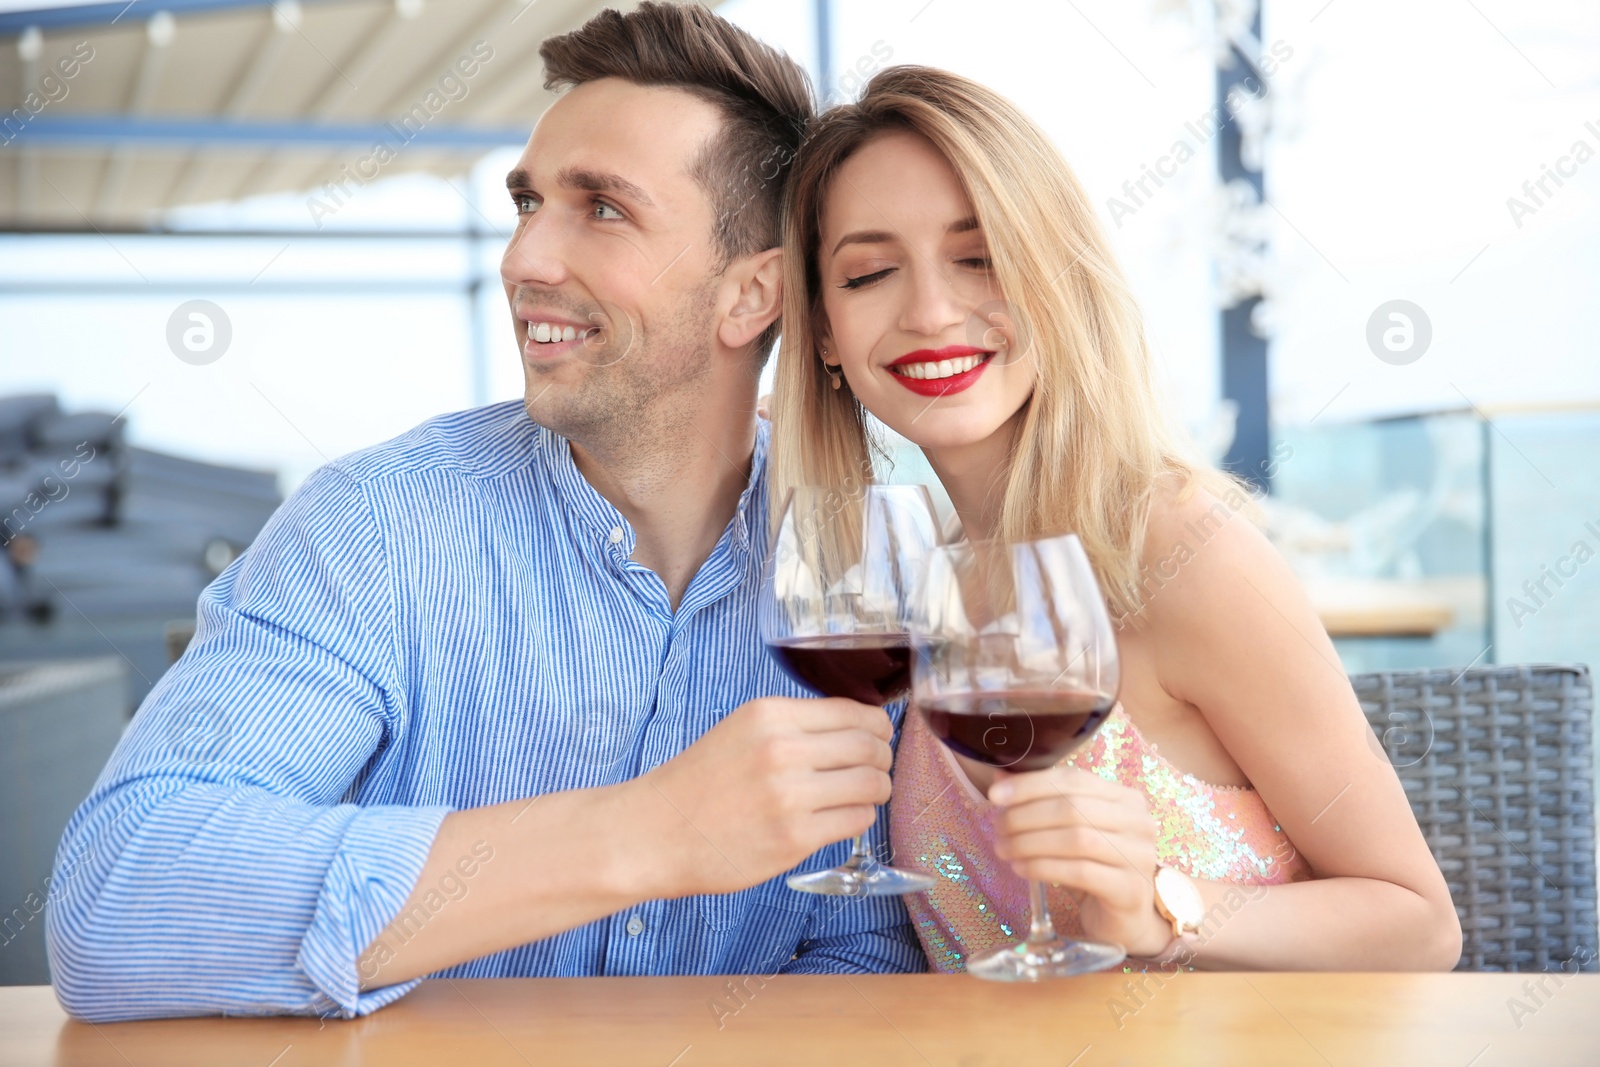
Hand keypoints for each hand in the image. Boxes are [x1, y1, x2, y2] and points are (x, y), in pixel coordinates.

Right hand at [639, 696, 892, 896]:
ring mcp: (790, 796)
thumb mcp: (743, 729)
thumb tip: (858, 726)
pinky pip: (856, 820)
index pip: (855, 711)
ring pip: (871, 784)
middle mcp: (783, 750)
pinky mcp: (794, 838)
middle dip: (882, 757)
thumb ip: (795, 725)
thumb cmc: (701, 782)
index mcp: (771, 715)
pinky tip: (841, 818)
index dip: (878, 726)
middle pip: (869, 746)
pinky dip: (859, 818)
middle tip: (877, 767)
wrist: (657, 832)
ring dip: (877, 789)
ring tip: (864, 795)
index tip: (879, 735)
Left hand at [989, 766, 1171, 957]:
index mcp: (1126, 798)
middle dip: (1026, 815)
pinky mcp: (1130, 890)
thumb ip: (1040, 800)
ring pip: (1076, 839)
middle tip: (998, 827)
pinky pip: (1079, 872)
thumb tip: (999, 778)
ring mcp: (1139, 856)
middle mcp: (1139, 823)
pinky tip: (1021, 868)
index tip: (995, 795)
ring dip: (1030, 842)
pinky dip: (1043, 867)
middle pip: (1073, 808)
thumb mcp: (1070, 830)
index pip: (1074, 779)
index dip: (1031, 784)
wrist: (1124, 918)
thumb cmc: (1095, 867)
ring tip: (1003, 849)